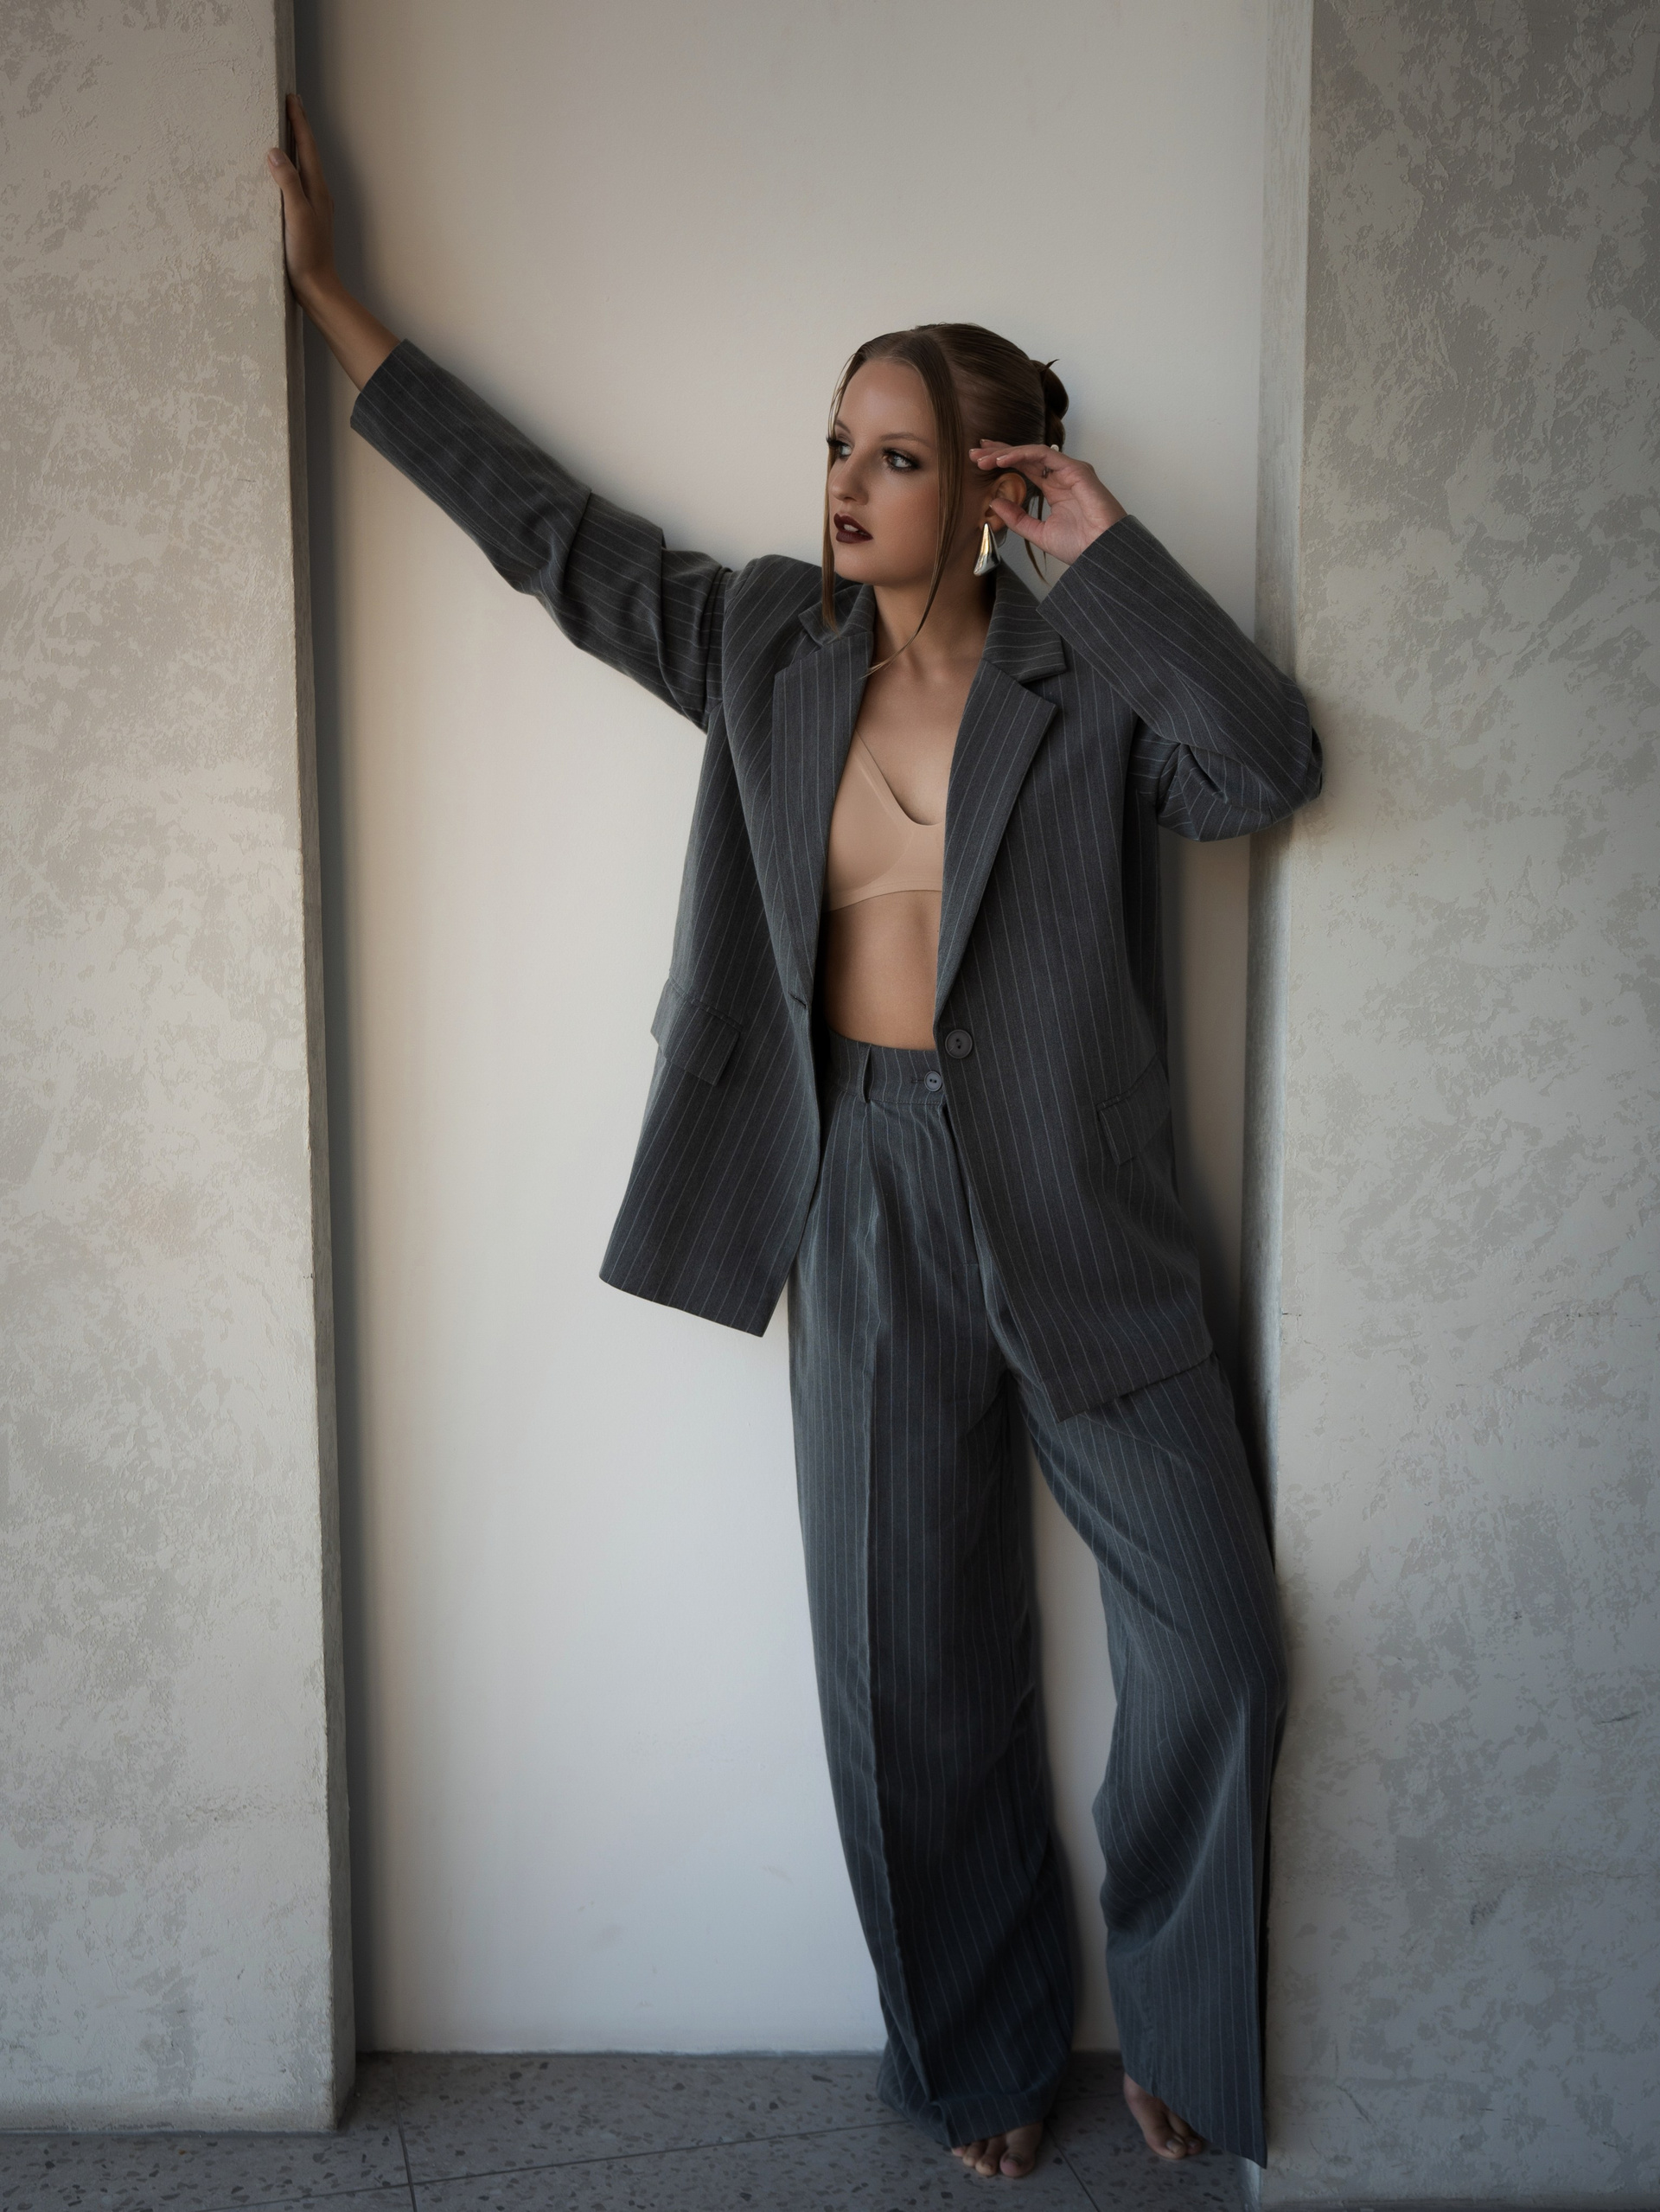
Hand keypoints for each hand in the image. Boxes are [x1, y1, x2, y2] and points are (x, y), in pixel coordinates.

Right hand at [267, 91, 335, 303]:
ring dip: (294, 146)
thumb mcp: (297, 216)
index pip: (306, 147)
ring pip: (302, 167)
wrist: (317, 289)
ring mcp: (311, 207)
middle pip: (307, 153)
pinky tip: (279, 172)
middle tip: (289, 104)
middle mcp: (317, 194)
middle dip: (298, 128)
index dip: (299, 122)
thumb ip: (288, 183)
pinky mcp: (303, 219)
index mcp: (316, 190)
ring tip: (284, 128)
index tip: (292, 97)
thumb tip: (275, 151)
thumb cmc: (308, 255)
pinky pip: (295, 183)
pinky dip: (288, 168)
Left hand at [971, 441, 1126, 563]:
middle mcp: (1061, 476)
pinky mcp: (1075, 469)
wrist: (1102, 553)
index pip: (1024, 468)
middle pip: (1025, 456)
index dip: (1003, 461)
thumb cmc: (1080, 545)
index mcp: (1054, 489)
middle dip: (999, 453)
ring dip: (1006, 453)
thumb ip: (1017, 518)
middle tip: (975, 454)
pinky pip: (1043, 455)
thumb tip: (994, 502)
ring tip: (983, 458)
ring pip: (1032, 452)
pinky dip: (1021, 454)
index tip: (980, 462)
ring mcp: (1069, 471)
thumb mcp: (1038, 533)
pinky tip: (1002, 459)